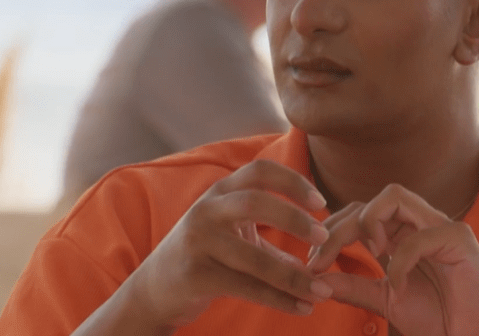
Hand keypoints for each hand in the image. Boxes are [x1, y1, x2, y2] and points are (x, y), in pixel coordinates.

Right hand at [123, 159, 334, 329]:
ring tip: (322, 292)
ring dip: (294, 277)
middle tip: (324, 237)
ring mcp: (198, 241)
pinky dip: (278, 299)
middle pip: (256, 202)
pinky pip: (246, 287)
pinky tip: (301, 308)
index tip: (321, 203)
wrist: (154, 289)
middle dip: (294, 219)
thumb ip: (270, 230)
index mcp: (221, 191)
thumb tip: (319, 243)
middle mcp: (206, 210)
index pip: (261, 170)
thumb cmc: (205, 254)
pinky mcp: (195, 275)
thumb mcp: (232, 231)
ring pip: (254, 256)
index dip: (294, 182)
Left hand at [307, 184, 478, 335]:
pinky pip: (417, 236)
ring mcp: (441, 226)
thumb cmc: (440, 319)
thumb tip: (315, 279)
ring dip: (369, 223)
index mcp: (404, 234)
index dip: (332, 231)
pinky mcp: (459, 239)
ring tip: (366, 257)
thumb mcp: (386, 301)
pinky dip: (400, 261)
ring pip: (394, 196)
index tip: (312, 263)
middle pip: (369, 200)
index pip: (360, 211)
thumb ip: (354, 288)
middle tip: (319, 260)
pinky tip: (399, 286)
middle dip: (338, 228)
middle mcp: (421, 223)